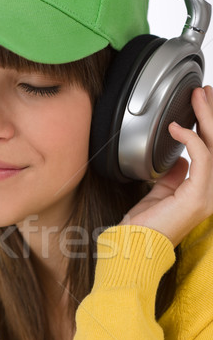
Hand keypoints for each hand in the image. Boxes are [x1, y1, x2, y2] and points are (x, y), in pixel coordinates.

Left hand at [120, 86, 212, 247]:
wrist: (134, 246)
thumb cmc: (143, 226)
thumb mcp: (160, 194)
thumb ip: (173, 176)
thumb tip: (180, 159)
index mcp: (202, 192)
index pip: (212, 153)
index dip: (208, 129)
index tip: (201, 107)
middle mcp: (210, 193)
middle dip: (211, 116)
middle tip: (205, 92)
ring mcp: (207, 196)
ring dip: (206, 119)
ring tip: (199, 97)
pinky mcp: (198, 197)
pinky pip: (201, 159)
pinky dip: (190, 140)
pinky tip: (177, 128)